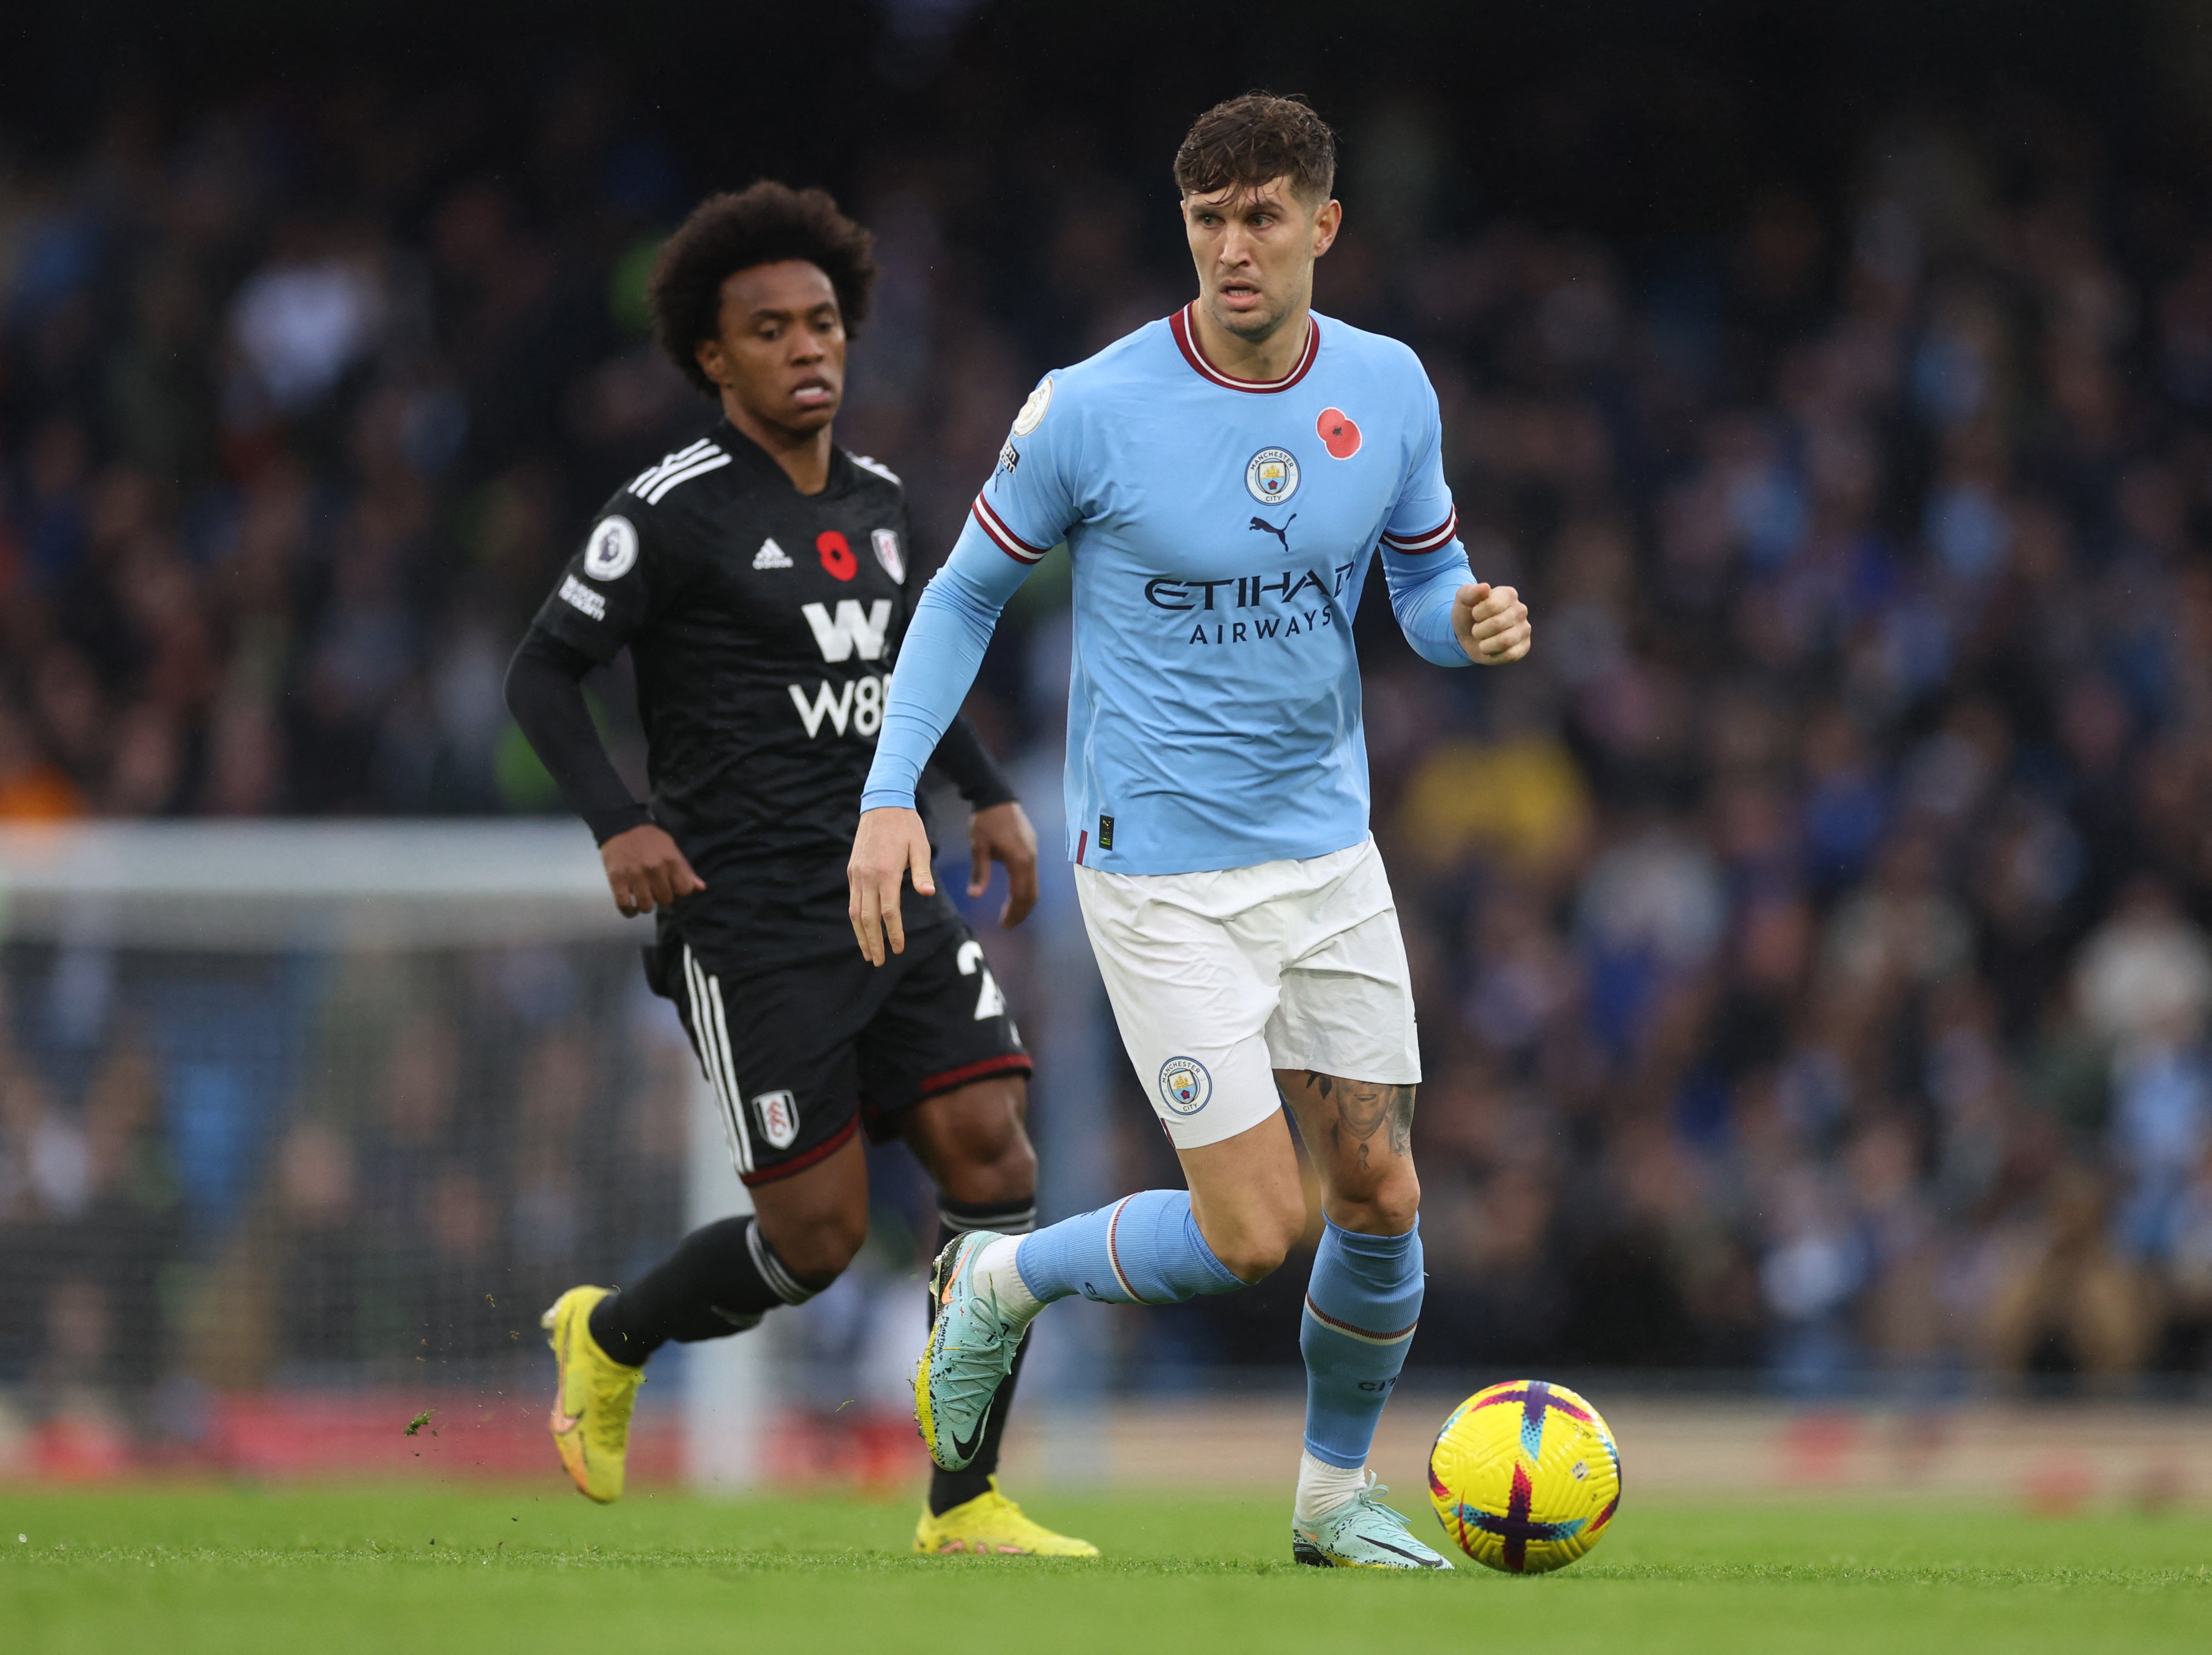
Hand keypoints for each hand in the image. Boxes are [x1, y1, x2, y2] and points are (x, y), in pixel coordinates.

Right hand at [600, 824, 704, 915]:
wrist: (622, 826)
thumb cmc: (650, 839)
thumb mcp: (672, 849)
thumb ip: (686, 869)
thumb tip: (701, 888)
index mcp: (671, 861)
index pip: (684, 890)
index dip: (679, 891)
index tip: (672, 888)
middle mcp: (655, 869)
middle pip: (665, 900)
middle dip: (662, 898)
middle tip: (656, 890)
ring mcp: (635, 876)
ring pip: (646, 906)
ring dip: (646, 905)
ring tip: (643, 897)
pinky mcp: (617, 880)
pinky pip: (625, 906)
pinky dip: (629, 911)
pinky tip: (631, 907)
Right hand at [849, 805, 934, 964]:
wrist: (882, 804)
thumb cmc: (907, 826)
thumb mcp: (921, 847)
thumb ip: (923, 873)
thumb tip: (928, 895)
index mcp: (886, 872)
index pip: (889, 912)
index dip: (893, 933)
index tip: (898, 949)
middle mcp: (868, 876)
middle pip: (868, 918)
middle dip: (873, 942)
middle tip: (879, 961)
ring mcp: (857, 874)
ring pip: (855, 912)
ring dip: (860, 935)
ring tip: (867, 953)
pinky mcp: (852, 870)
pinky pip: (852, 900)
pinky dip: (856, 918)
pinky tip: (862, 929)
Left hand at [968, 801, 1039, 929]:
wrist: (997, 796)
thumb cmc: (985, 821)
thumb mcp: (978, 847)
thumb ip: (979, 873)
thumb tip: (974, 896)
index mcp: (1019, 860)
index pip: (1021, 895)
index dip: (1014, 912)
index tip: (1004, 925)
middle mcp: (1031, 859)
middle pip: (1031, 894)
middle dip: (1020, 911)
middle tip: (1007, 924)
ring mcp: (1034, 853)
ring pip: (1033, 885)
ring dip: (1023, 902)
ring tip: (1010, 913)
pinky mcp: (1032, 848)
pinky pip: (1032, 875)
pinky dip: (1025, 889)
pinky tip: (1014, 894)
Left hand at [1453, 582, 1530, 664]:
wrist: (1468, 636)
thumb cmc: (1468, 615)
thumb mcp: (1463, 600)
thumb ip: (1470, 592)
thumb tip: (1485, 587)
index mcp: (1508, 594)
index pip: (1492, 605)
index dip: (1477, 614)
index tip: (1475, 614)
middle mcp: (1521, 610)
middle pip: (1497, 624)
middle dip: (1479, 631)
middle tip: (1477, 629)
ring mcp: (1525, 628)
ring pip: (1505, 641)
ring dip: (1485, 645)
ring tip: (1483, 640)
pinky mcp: (1525, 646)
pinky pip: (1510, 655)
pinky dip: (1494, 655)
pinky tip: (1492, 649)